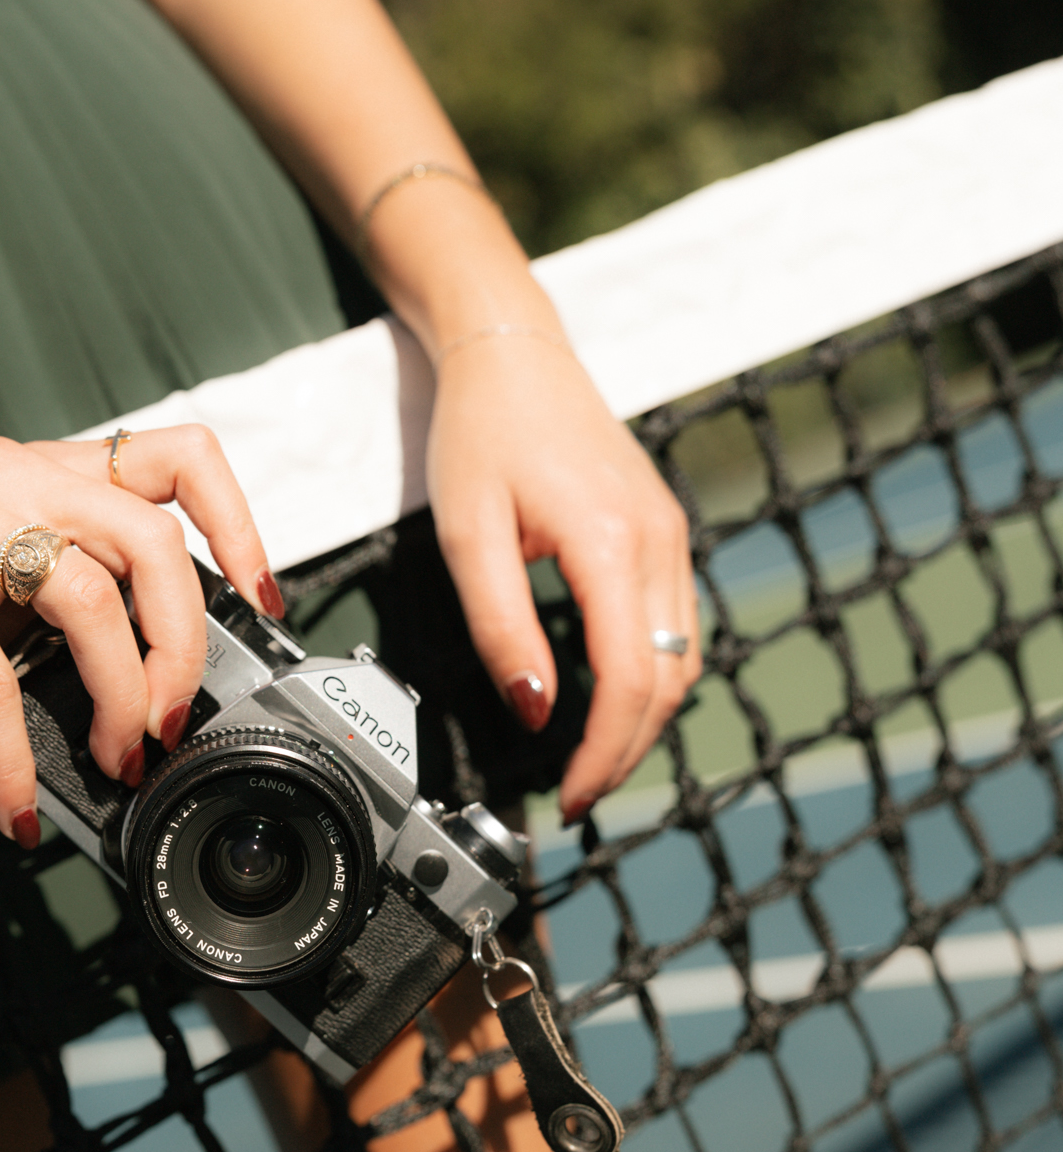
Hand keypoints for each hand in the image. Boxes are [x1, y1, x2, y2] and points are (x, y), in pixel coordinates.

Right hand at [0, 427, 278, 838]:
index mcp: (49, 472)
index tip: (265, 600)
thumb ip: (69, 616)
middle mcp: (15, 474)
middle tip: (172, 721)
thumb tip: (149, 704)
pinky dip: (11, 756)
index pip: (180, 457)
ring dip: (122, 698)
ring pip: (93, 598)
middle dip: (185, 648)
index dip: (240, 525)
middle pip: (154, 541)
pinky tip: (13, 805)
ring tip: (115, 759)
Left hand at [425, 338, 700, 822]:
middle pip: (669, 682)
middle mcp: (658, 542)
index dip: (605, 753)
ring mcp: (670, 536)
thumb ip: (501, 628)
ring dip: (645, 719)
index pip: (631, 680)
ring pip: (683, 660)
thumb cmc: (482, 434)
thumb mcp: (467, 536)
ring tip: (593, 759)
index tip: (573, 797)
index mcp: (611, 544)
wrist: (514, 354)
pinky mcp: (664, 532)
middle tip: (579, 796)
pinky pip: (677, 626)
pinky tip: (613, 698)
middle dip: (627, 751)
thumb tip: (534, 710)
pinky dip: (653, 676)